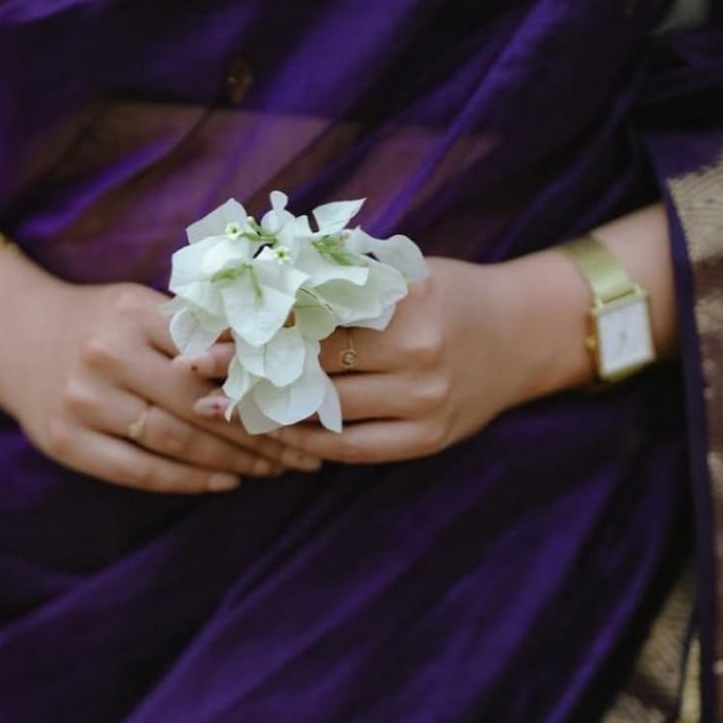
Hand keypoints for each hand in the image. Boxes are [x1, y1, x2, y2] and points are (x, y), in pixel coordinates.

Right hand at [0, 242, 320, 493]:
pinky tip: (224, 481)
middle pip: (199, 404)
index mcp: (132, 311)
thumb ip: (195, 328)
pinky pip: (139, 471)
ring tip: (274, 469)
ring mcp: (82, 402)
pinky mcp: (66, 442)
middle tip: (304, 451)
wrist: (9, 332)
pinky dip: (188, 479)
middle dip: (260, 433)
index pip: (212, 354)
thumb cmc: (96, 320)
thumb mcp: (140, 304)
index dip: (264, 384)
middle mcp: (105, 355)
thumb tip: (277, 354)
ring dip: (233, 461)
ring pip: (174, 441)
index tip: (306, 405)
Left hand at [188, 254, 587, 464]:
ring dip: (267, 412)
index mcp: (404, 298)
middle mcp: (418, 350)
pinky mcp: (430, 439)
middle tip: (195, 376)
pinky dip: (310, 443)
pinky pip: (353, 450)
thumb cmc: (448, 294)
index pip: (311, 315)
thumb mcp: (399, 272)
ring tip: (221, 408)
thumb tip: (251, 287)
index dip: (252, 327)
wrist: (527, 333)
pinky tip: (277, 434)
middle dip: (247, 371)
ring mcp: (426, 400)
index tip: (204, 333)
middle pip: (311, 366)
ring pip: (326, 413)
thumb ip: (337, 282)